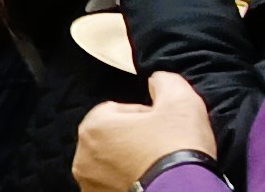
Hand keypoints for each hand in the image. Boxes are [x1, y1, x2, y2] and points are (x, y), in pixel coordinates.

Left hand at [74, 71, 217, 191]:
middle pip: (112, 138)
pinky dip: (131, 182)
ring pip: (112, 165)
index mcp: (93, 127)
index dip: (144, 114)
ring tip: (158, 166)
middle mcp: (84, 159)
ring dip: (131, 163)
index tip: (161, 125)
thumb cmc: (177, 150)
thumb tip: (158, 82)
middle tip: (162, 146)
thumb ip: (164, 82)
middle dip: (135, 139)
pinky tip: (152, 182)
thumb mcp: (180, 101)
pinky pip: (115, 185)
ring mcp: (91, 186)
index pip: (117, 109)